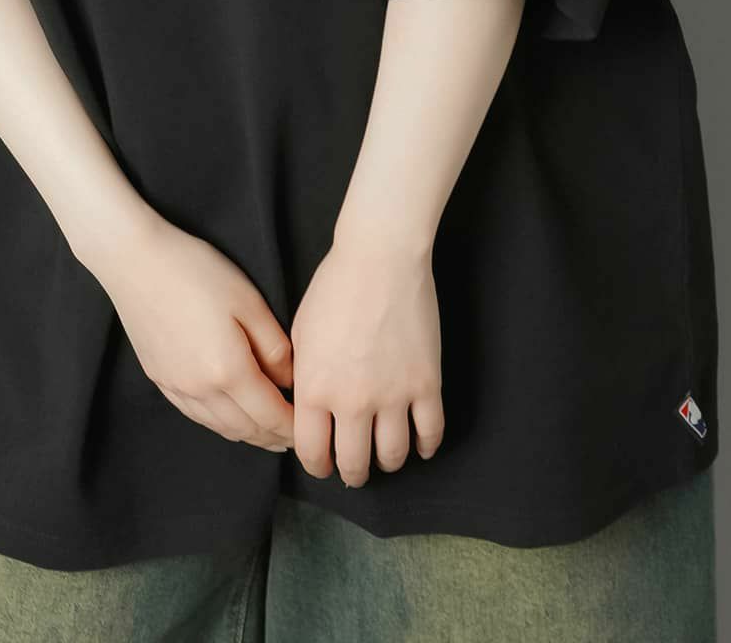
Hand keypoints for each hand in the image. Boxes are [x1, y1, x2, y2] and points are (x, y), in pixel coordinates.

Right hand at [89, 214, 295, 451]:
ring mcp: (176, 386)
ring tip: (264, 432)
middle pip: (245, 428)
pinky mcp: (159, 378)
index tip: (307, 429)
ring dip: (246, 434)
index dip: (292, 427)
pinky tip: (226, 416)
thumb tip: (288, 380)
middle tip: (292, 437)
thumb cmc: (195, 270)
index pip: (270, 415)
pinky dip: (218, 422)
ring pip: (219, 426)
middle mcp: (201, 389)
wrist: (134, 259)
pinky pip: (195, 414)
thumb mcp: (248, 300)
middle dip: (272, 436)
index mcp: (229, 370)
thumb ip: (273, 346)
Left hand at [289, 217, 444, 484]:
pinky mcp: (427, 384)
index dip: (316, 465)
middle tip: (354, 471)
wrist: (379, 258)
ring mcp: (393, 396)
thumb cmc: (333, 287)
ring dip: (387, 462)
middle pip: (353, 462)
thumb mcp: (299, 331)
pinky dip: (426, 446)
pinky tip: (420, 445)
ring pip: (392, 455)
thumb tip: (305, 407)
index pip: (312, 452)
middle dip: (352, 473)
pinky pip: (431, 433)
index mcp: (315, 388)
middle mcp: (352, 401)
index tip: (322, 465)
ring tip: (384, 458)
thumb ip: (302, 375)